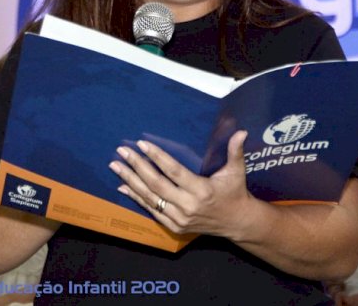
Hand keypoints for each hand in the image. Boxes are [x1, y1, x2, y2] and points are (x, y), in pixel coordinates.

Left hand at [109, 130, 251, 237]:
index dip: (157, 157)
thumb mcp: (237, 171)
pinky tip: (123, 187)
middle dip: (136, 166)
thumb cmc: (235, 192)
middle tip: (122, 151)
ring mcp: (179, 218)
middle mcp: (188, 205)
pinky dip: (136, 198)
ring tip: (116, 166)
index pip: (173, 171)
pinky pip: (151, 211)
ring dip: (130, 181)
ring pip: (150, 198)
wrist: (236, 223)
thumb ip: (235, 151)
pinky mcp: (174, 226)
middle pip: (156, 184)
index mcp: (202, 190)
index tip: (142, 144)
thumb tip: (241, 131)